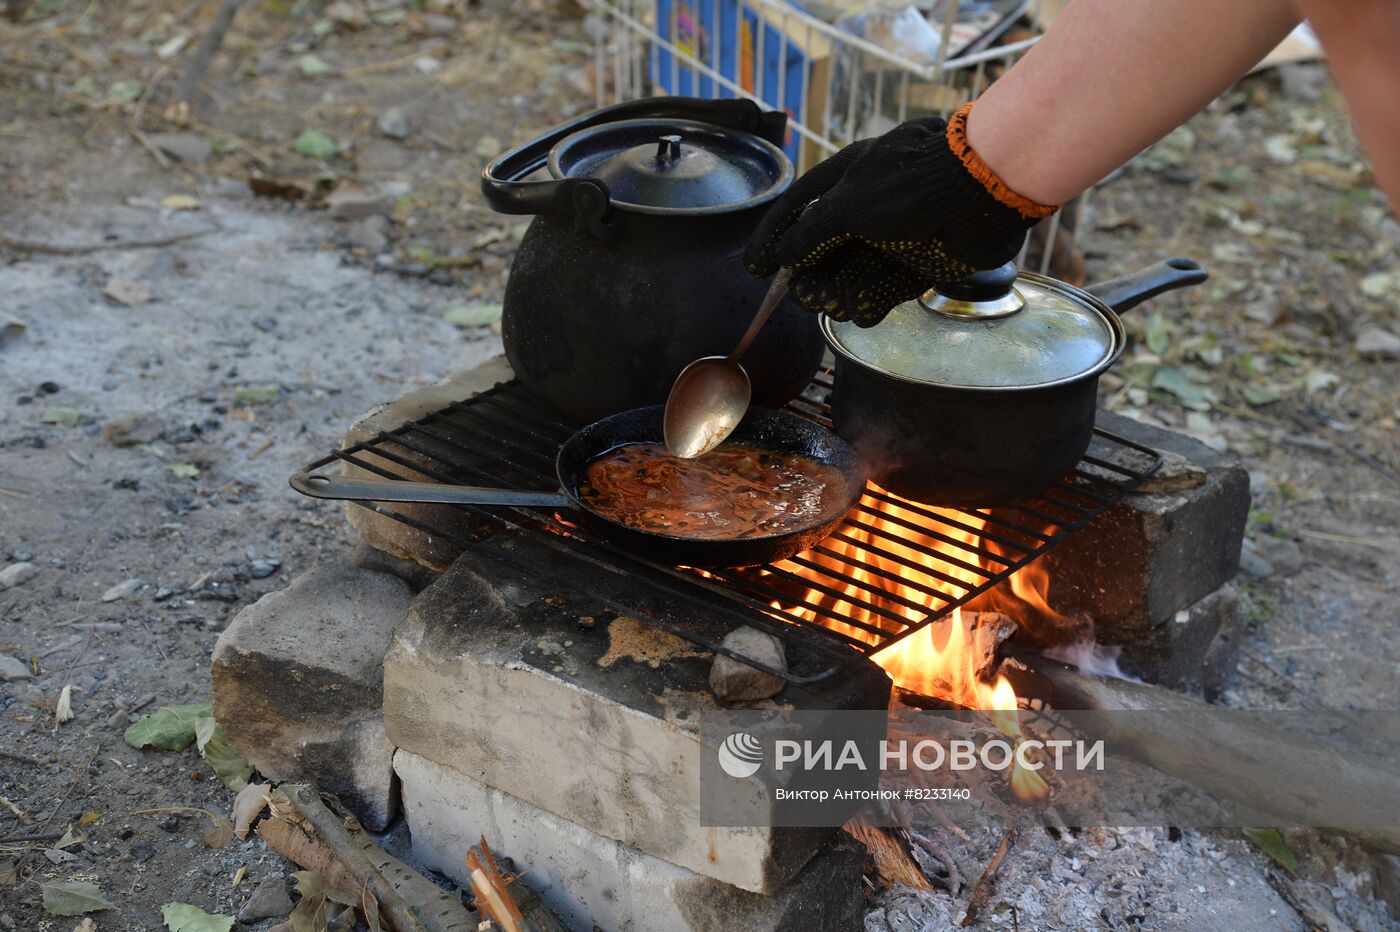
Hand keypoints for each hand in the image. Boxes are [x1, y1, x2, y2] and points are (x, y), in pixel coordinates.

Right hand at [743, 104, 1056, 325]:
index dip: (772, 238)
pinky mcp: (920, 261)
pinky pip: (886, 286)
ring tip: (830, 306)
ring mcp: (896, 234)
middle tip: (801, 296)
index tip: (755, 269)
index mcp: (848, 177)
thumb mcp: (845, 206)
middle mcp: (870, 204)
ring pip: (854, 271)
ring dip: (838, 292)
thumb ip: (810, 234)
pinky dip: (872, 300)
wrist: (980, 195)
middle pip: (825, 248)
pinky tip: (861, 311)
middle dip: (809, 275)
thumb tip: (785, 259)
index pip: (797, 208)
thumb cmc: (909, 186)